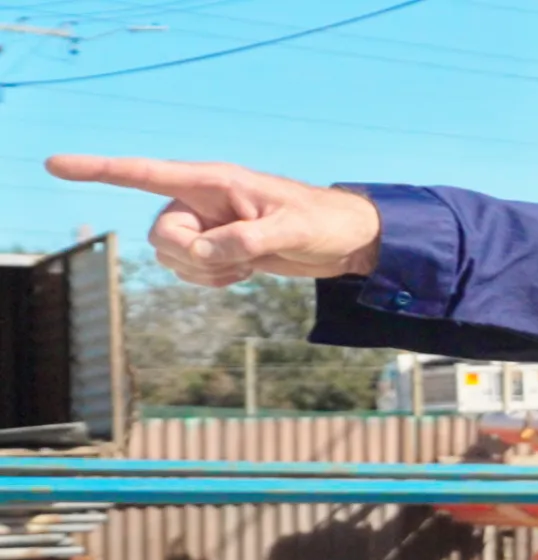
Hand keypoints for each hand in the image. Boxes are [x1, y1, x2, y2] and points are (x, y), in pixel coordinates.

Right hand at [43, 155, 383, 286]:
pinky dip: (212, 280)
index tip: (55, 164)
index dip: (99, 170)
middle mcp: (200, 201)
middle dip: (192, 257)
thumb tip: (207, 253)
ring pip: (171, 258)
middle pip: (160, 236)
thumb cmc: (325, 223)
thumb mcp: (293, 231)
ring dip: (206, 271)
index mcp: (213, 181)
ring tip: (249, 262)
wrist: (345, 240)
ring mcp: (205, 225)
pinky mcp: (215, 248)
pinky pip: (188, 272)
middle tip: (238, 258)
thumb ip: (248, 240)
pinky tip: (244, 272)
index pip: (146, 173)